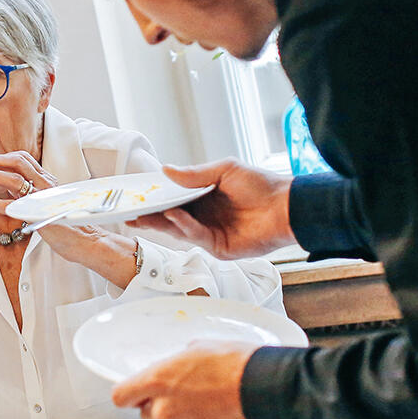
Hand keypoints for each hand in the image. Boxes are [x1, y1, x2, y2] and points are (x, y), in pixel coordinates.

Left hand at [0, 154, 138, 285]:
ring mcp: (43, 198)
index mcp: (48, 181)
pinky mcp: (39, 215)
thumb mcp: (49, 203)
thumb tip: (12, 190)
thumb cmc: (69, 226)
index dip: (4, 158)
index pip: (24, 159)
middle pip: (17, 160)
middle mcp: (47, 184)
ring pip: (13, 178)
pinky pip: (12, 206)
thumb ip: (33, 194)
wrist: (87, 241)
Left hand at [110, 342, 258, 418]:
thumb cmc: (237, 364)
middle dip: (159, 404)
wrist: (267, 388)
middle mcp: (164, 409)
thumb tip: (179, 364)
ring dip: (181, 416)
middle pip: (146, 413)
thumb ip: (178, 362)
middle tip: (182, 393)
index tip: (136, 391)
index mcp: (157, 381)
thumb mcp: (200, 348)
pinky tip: (218, 413)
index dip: (129, 393)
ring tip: (206, 402)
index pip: (120, 396)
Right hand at [127, 159, 294, 259]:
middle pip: (171, 218)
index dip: (156, 198)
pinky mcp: (219, 248)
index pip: (174, 199)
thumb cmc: (262, 185)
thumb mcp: (225, 170)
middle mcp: (205, 217)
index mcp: (205, 198)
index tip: (137, 196)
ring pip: (179, 230)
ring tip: (144, 214)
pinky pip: (196, 237)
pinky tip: (175, 215)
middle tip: (130, 212)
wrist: (287, 207)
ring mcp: (211, 234)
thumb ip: (195, 174)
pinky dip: (184, 226)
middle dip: (151, 215)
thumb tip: (166, 170)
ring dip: (162, 222)